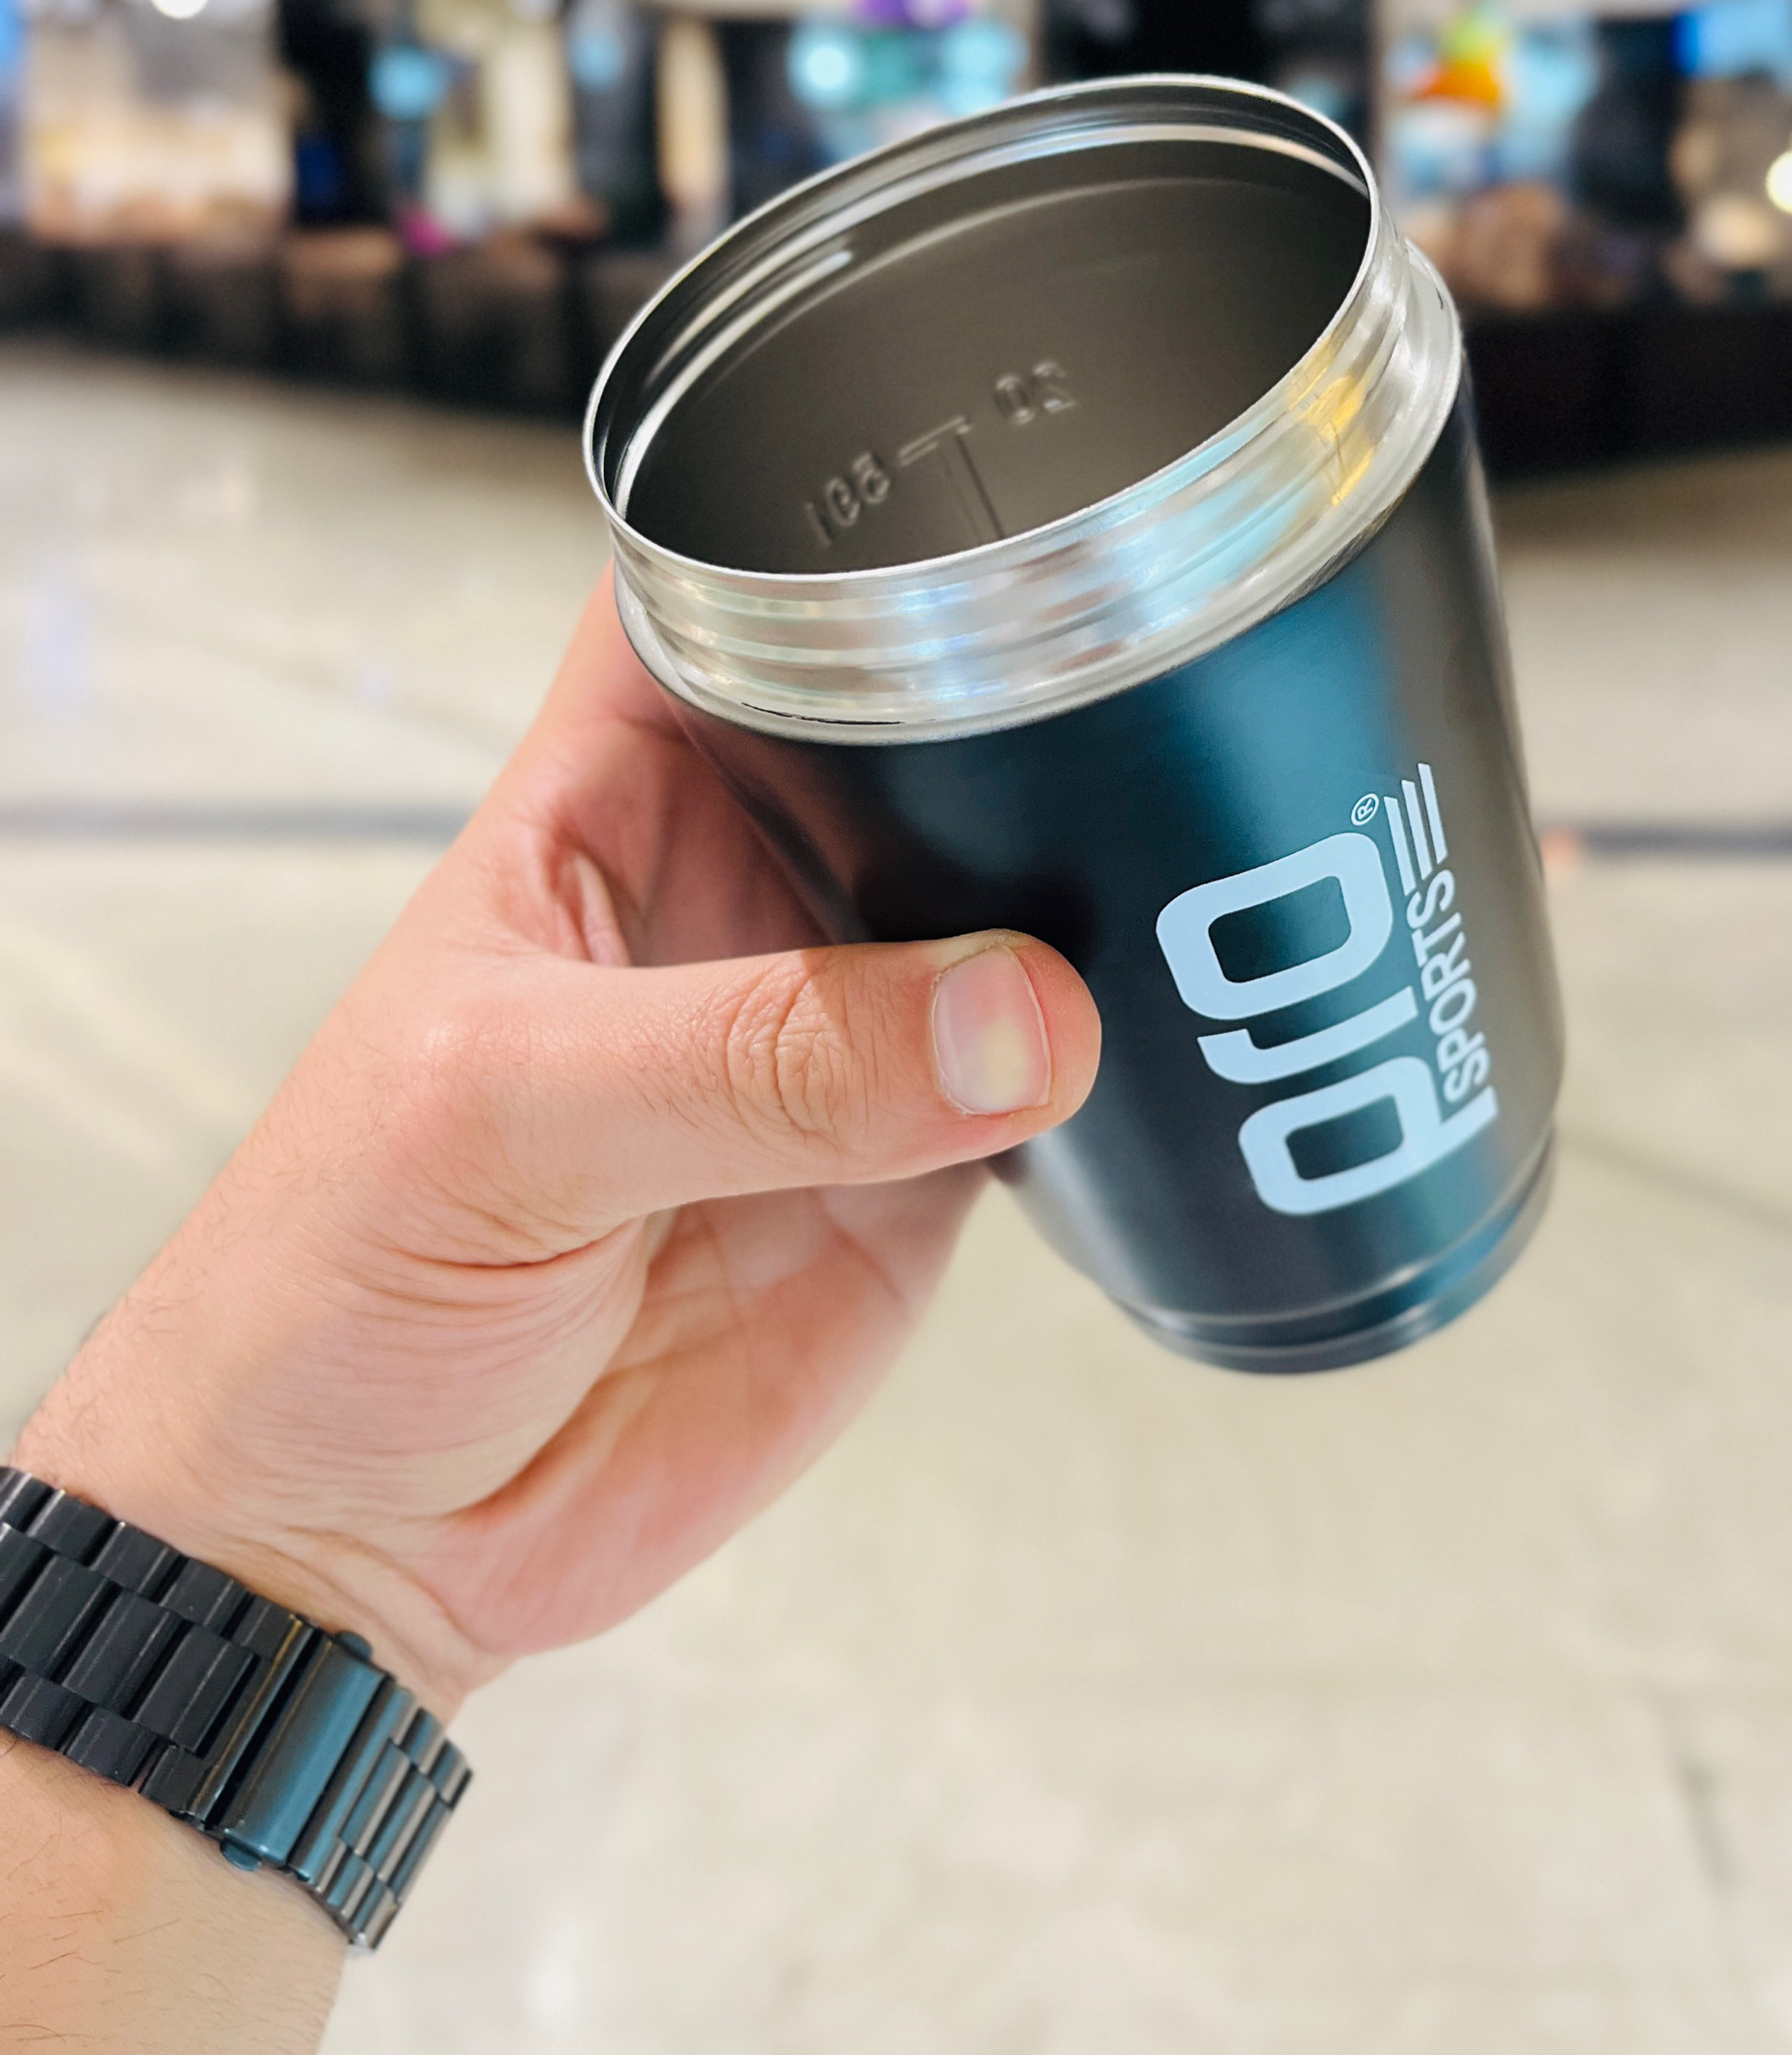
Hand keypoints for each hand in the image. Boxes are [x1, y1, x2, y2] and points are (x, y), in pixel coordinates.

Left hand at [15, 579, 1098, 1721]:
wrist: (360, 1545)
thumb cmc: (328, 1283)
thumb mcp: (502, 1121)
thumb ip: (750, 1062)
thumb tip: (1005, 1016)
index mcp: (616, 796)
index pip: (737, 589)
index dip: (849, 521)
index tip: (994, 510)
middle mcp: (749, 893)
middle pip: (931, 732)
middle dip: (1040, 718)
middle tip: (1156, 728)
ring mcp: (846, 1036)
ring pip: (1017, 918)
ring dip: (1102, 910)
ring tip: (1200, 903)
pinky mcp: (914, 1183)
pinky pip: (1054, 1100)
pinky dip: (1119, 1079)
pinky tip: (1179, 1052)